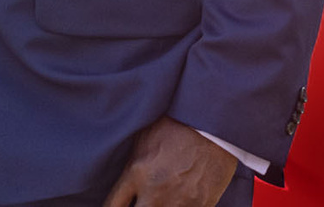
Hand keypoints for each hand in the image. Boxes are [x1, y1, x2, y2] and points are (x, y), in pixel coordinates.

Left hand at [100, 117, 238, 206]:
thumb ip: (131, 163)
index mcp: (136, 172)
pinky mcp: (201, 205)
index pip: (112, 205)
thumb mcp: (143, 137)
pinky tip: (178, 201)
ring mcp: (179, 202)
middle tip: (139, 202)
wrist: (211, 125)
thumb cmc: (175, 125)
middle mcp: (154, 192)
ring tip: (160, 200)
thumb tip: (122, 178)